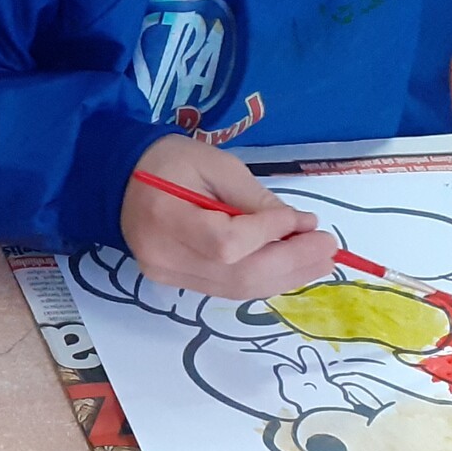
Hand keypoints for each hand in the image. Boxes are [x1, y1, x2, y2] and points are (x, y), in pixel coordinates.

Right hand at [121, 134, 339, 298]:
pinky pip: (228, 289)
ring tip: (320, 260)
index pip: (226, 242)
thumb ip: (254, 198)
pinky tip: (292, 267)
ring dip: (286, 276)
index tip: (303, 219)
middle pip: (237, 274)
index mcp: (166, 218)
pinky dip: (265, 279)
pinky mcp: (177, 282)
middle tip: (329, 247)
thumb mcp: (215, 164)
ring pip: (238, 289)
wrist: (122, 180)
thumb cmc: (170, 161)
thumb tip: (299, 226)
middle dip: (291, 262)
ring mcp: (168, 275)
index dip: (270, 234)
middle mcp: (164, 257)